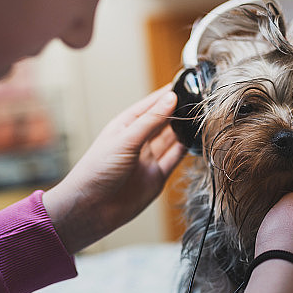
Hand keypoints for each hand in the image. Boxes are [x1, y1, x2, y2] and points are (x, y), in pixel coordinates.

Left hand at [43, 86, 185, 253]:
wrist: (90, 209)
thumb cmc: (96, 171)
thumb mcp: (125, 140)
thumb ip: (151, 121)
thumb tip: (170, 98)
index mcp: (126, 126)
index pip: (151, 104)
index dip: (168, 94)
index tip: (186, 83)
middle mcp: (138, 140)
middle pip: (164, 120)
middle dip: (180, 110)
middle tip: (200, 99)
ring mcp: (148, 158)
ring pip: (172, 138)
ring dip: (185, 129)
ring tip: (202, 117)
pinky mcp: (156, 176)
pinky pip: (175, 158)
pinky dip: (187, 149)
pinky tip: (197, 140)